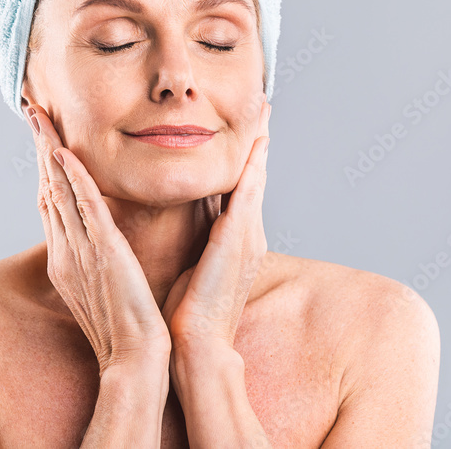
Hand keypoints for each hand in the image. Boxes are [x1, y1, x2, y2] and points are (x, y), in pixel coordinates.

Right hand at [27, 104, 171, 375]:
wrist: (135, 361)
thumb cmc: (127, 330)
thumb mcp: (105, 289)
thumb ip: (99, 262)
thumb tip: (103, 241)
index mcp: (67, 259)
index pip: (52, 202)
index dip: (46, 166)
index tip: (43, 135)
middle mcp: (66, 251)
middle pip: (48, 186)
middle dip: (40, 146)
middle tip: (32, 109)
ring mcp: (81, 251)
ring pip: (59, 189)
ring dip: (49, 149)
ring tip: (40, 114)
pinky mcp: (102, 253)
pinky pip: (84, 208)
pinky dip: (72, 179)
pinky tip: (63, 152)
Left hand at [161, 100, 271, 352]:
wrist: (198, 345)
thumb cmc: (190, 311)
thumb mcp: (196, 265)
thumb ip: (196, 241)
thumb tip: (186, 224)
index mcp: (236, 240)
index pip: (242, 187)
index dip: (247, 156)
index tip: (250, 128)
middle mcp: (248, 234)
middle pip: (255, 176)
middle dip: (259, 140)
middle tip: (264, 105)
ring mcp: (247, 236)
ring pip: (255, 178)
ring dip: (259, 144)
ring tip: (264, 112)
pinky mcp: (238, 240)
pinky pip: (248, 194)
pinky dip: (253, 167)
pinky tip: (256, 145)